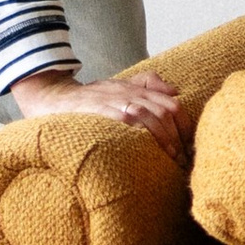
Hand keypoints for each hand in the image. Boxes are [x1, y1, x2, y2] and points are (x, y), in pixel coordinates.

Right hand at [12, 69, 184, 150]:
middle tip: (183, 159)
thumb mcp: (120, 86)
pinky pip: (124, 119)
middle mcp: (129, 93)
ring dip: (164, 138)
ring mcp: (114, 101)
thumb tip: (175, 92)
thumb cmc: (92, 97)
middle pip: (165, 111)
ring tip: (171, 159)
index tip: (189, 146)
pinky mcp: (99, 110)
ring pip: (149, 115)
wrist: (55, 97)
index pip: (172, 104)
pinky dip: (139, 133)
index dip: (185, 125)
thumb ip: (147, 85)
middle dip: (178, 136)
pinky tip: (147, 148)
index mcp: (137, 90)